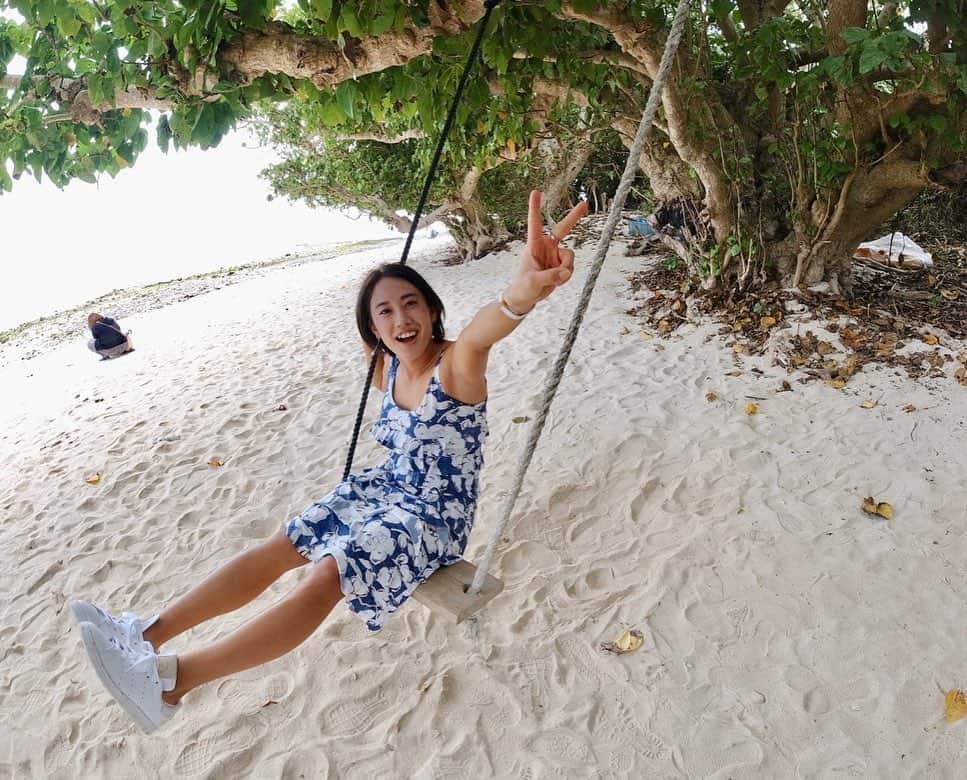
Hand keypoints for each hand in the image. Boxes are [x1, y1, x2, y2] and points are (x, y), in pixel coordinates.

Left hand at [504, 191, 587, 312]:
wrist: (526, 299)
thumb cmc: (522, 287)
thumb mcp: (532, 282)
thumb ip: (549, 277)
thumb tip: (565, 273)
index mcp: (534, 245)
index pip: (535, 224)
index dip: (535, 208)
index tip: (536, 192)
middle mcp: (546, 247)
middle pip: (563, 228)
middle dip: (573, 216)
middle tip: (585, 204)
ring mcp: (555, 256)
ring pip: (570, 256)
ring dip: (566, 268)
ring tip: (555, 279)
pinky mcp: (561, 266)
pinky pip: (571, 267)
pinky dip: (566, 276)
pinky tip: (557, 281)